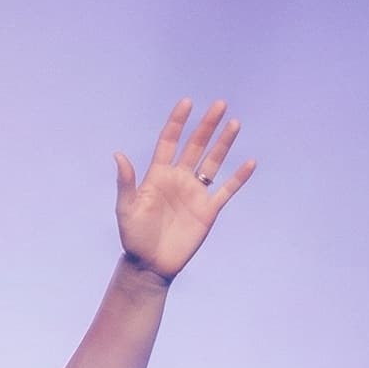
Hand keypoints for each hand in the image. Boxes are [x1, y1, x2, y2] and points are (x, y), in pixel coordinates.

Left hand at [114, 98, 254, 282]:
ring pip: (212, 162)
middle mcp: (178, 179)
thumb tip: (118, 155)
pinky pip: (226, 190)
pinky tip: (250, 162)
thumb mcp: (126, 209)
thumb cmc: (134, 237)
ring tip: (235, 123)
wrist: (150, 264)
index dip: (177, 122)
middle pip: (195, 146)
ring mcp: (195, 193)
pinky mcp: (208, 210)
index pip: (169, 141)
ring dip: (223, 143)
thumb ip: (126, 183)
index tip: (187, 103)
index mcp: (157, 175)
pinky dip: (238, 177)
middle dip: (207, 125)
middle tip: (220, 104)